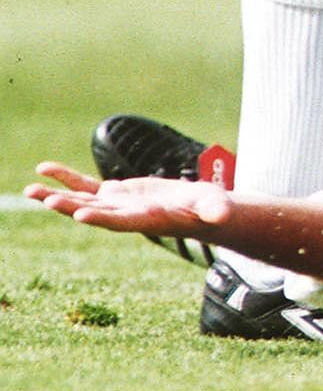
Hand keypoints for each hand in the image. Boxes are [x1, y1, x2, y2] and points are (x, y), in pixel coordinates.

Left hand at [27, 162, 232, 234]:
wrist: (200, 212)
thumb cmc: (211, 210)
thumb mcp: (216, 207)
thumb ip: (216, 210)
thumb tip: (223, 213)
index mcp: (148, 221)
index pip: (121, 221)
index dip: (101, 218)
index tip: (80, 215)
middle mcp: (126, 216)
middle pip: (93, 212)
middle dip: (69, 207)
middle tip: (46, 200)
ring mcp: (117, 205)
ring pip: (81, 200)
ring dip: (56, 195)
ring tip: (30, 190)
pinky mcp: (115, 194)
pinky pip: (85, 185)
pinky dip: (66, 178)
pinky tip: (45, 169)